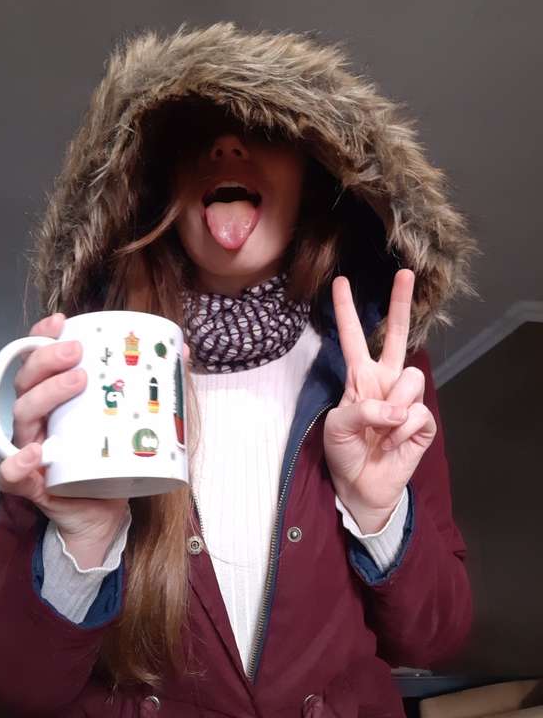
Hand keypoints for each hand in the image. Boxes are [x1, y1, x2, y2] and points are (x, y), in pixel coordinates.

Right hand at [0, 313, 128, 566]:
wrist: (105, 514)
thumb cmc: (111, 462)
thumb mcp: (133, 419)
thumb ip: (153, 386)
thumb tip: (181, 353)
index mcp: (55, 399)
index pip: (40, 360)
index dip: (44, 337)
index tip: (62, 321)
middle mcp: (38, 419)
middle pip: (28, 380)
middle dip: (49, 358)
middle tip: (79, 351)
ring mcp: (31, 448)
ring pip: (23, 414)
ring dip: (46, 393)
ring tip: (77, 382)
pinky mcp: (33, 484)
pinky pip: (12, 473)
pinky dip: (17, 463)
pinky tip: (35, 453)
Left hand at [323, 269, 436, 533]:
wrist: (360, 487)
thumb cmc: (344, 452)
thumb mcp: (337, 427)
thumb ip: (363, 409)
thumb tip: (397, 407)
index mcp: (359, 377)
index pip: (352, 338)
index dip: (347, 311)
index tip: (341, 282)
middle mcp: (385, 381)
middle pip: (395, 336)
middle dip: (399, 304)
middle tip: (405, 274)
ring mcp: (405, 399)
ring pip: (410, 379)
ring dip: (393, 409)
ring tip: (382, 432)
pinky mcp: (422, 422)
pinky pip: (418, 412)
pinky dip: (403, 430)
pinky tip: (394, 444)